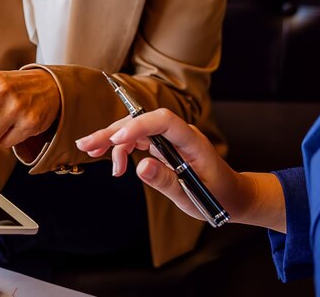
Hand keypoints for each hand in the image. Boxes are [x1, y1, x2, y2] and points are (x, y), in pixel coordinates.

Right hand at [75, 109, 285, 231]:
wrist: (232, 196)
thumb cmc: (218, 196)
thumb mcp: (193, 196)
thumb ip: (166, 181)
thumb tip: (140, 168)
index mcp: (192, 141)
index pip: (163, 121)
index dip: (138, 126)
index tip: (117, 140)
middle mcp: (179, 134)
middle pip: (141, 123)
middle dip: (112, 132)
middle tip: (86, 144)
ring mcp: (170, 139)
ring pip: (135, 130)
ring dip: (111, 139)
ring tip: (90, 151)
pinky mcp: (162, 146)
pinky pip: (137, 141)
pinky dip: (121, 149)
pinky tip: (111, 161)